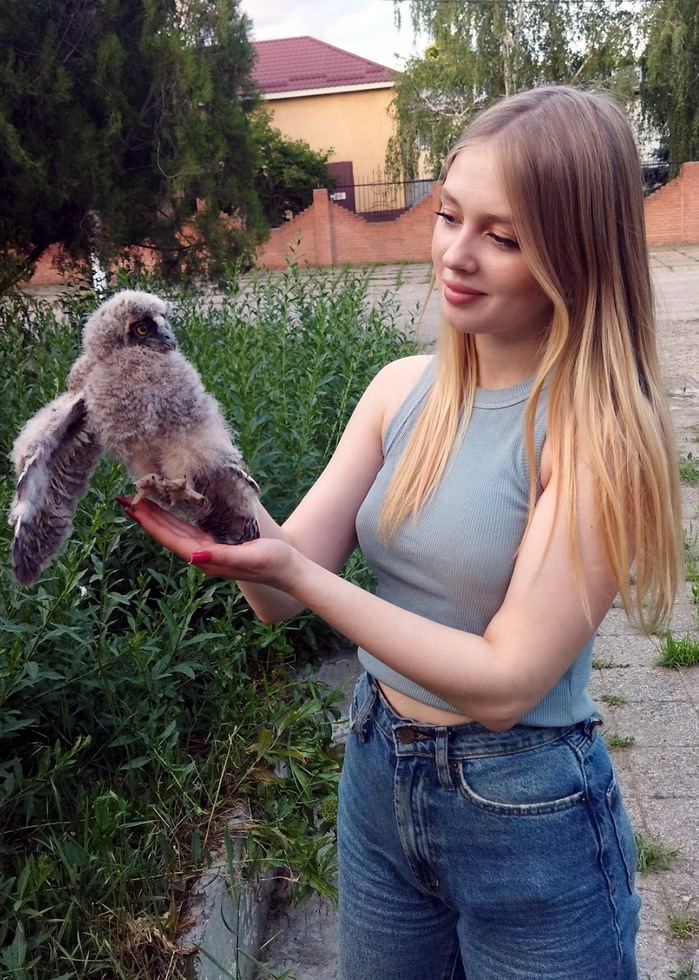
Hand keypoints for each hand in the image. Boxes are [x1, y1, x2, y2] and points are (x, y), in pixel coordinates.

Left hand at [116, 495, 301, 591]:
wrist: (288, 570)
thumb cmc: (271, 563)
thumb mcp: (248, 558)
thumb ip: (220, 558)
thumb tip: (191, 557)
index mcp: (206, 559)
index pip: (171, 539)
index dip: (151, 524)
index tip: (134, 509)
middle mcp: (201, 555)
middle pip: (168, 534)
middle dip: (146, 518)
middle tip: (125, 500)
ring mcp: (207, 550)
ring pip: (175, 531)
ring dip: (156, 517)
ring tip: (139, 503)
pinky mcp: (215, 544)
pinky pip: (187, 529)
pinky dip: (173, 518)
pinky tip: (166, 511)